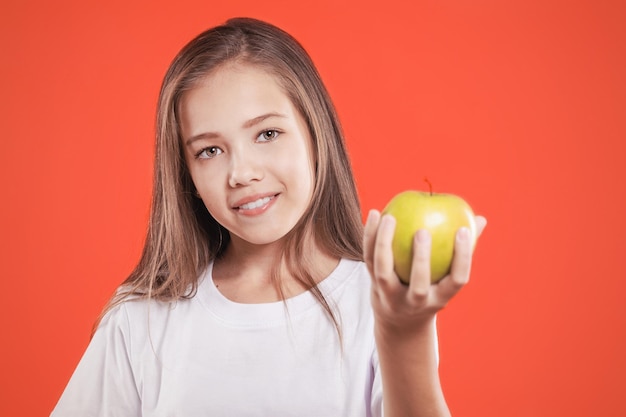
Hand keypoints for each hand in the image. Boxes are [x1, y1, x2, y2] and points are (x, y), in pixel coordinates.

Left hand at [363, 209, 486, 332]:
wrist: (399, 321)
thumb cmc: (432, 287)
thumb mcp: (448, 276)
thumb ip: (463, 250)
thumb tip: (480, 219)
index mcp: (440, 298)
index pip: (456, 280)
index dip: (462, 257)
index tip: (463, 230)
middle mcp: (415, 302)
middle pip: (418, 284)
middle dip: (421, 259)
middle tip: (422, 231)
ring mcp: (391, 296)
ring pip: (384, 272)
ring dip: (384, 243)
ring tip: (389, 217)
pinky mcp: (372, 284)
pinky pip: (368, 259)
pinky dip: (369, 236)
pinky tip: (374, 213)